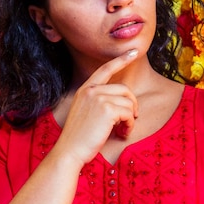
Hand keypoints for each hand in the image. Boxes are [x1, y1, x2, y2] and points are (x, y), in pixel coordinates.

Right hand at [54, 49, 138, 165]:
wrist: (69, 152)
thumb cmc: (80, 138)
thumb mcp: (87, 113)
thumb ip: (100, 102)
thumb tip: (125, 100)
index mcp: (85, 89)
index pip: (105, 69)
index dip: (121, 59)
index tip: (134, 52)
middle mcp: (91, 90)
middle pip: (124, 90)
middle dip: (132, 105)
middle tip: (131, 119)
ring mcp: (98, 98)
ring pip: (128, 103)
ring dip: (130, 119)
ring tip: (124, 130)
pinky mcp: (107, 109)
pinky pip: (129, 114)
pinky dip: (130, 125)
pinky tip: (123, 133)